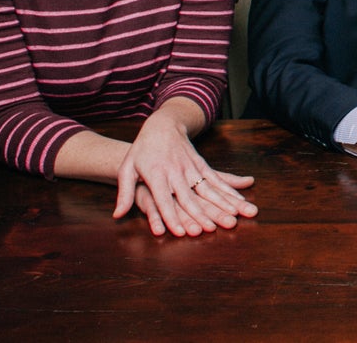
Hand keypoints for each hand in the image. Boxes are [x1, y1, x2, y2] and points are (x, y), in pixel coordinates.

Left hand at [113, 110, 257, 236]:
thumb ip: (124, 193)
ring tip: (234, 217)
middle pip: (189, 197)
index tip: (181, 232)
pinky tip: (239, 202)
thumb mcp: (127, 169)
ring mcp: (191, 168)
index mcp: (156, 174)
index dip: (171, 216)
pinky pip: (217, 180)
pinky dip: (229, 191)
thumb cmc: (142, 149)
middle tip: (213, 229)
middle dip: (202, 215)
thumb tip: (117, 215)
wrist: (163, 124)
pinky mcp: (202, 165)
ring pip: (208, 189)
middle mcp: (176, 172)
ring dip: (222, 204)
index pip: (163, 199)